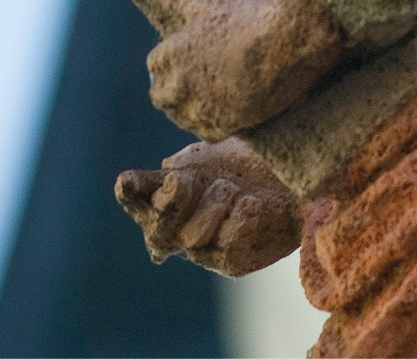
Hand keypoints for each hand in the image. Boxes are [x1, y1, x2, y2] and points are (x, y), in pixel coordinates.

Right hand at [116, 138, 300, 275]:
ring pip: (193, 233)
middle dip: (169, 203)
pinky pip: (228, 235)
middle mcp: (179, 227)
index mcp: (169, 196)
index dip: (131, 192)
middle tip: (181, 180)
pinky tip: (253, 205)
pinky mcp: (230, 262)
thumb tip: (165, 173)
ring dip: (217, 200)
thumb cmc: (248, 165)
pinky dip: (243, 211)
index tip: (125, 181)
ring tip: (234, 188)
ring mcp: (203, 248)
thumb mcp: (214, 155)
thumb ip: (186, 163)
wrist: (291, 184)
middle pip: (158, 226)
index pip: (140, 198)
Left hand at [134, 0, 347, 139]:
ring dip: (191, 106)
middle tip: (197, 72)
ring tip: (210, 91)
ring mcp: (201, 112)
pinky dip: (215, 121)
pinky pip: (210, 131)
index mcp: (167, 60)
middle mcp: (178, 91)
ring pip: (184, 116)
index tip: (188, 49)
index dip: (172, 55)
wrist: (286, 45)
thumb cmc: (242, 18)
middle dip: (174, 85)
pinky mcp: (227, 127)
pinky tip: (228, 109)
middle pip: (163, 95)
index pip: (156, 63)